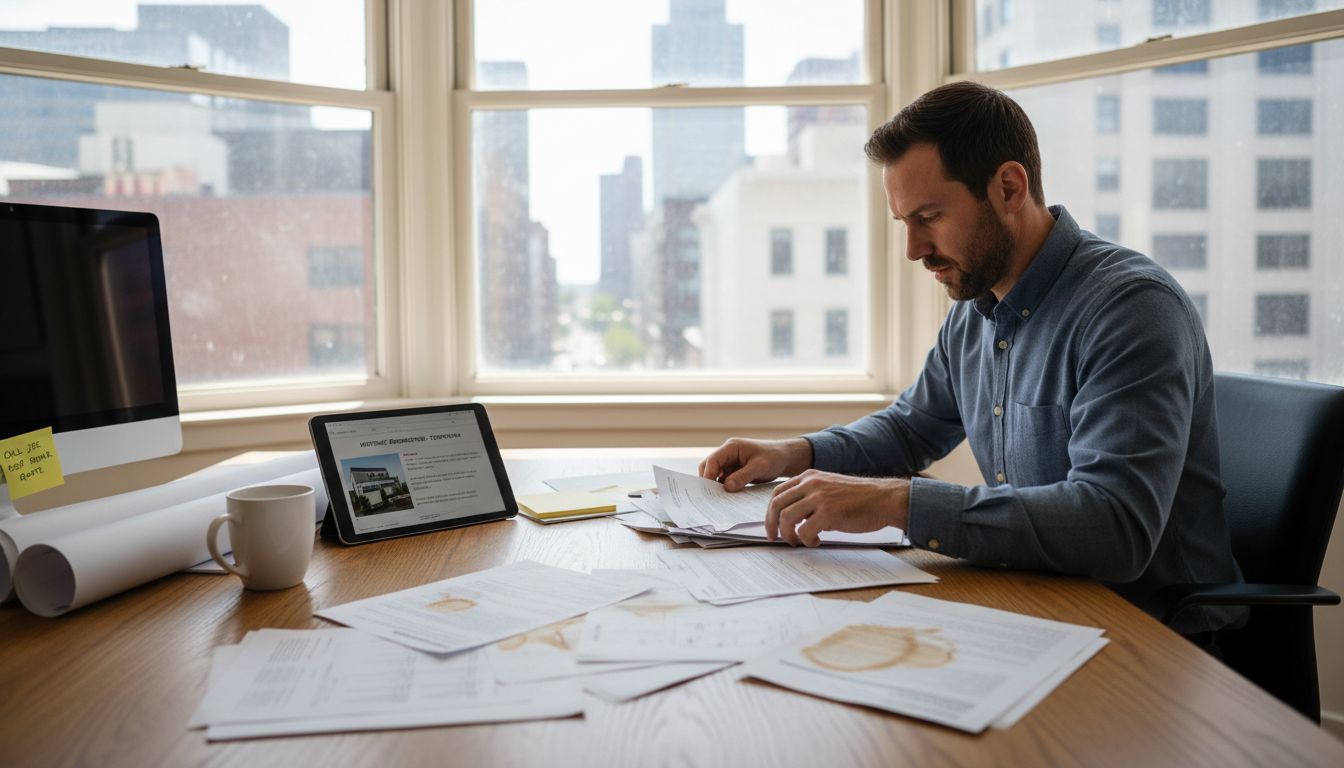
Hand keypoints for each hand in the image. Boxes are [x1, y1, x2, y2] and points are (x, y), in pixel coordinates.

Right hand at [699, 437, 812, 491]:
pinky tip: (726, 498)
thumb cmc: (774, 457)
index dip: (708, 474)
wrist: (785, 458)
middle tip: (710, 496)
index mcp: (732, 447)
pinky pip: (724, 480)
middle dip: (708, 481)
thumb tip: (726, 487)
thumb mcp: (759, 467)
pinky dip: (724, 488)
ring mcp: (730, 463)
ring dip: (716, 486)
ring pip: (715, 474)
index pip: (713, 460)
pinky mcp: (734, 471)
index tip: (708, 489)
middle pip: (709, 467)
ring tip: (718, 499)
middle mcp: (728, 454)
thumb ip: (742, 476)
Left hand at [765, 470, 909, 546]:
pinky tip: (816, 541)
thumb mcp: (829, 488)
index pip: (778, 493)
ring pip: (786, 518)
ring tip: (799, 541)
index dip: (770, 512)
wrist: (883, 499)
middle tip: (775, 538)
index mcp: (809, 477)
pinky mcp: (828, 513)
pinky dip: (806, 540)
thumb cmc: (860, 498)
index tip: (772, 525)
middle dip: (771, 525)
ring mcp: (819, 497)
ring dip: (789, 535)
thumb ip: (810, 497)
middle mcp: (811, 484)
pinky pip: (804, 531)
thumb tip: (791, 518)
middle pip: (776, 505)